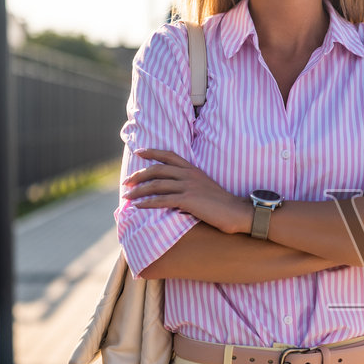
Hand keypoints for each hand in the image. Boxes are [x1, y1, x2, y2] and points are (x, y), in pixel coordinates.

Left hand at [124, 149, 250, 234]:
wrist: (236, 211)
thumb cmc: (222, 203)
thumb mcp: (205, 188)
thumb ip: (190, 186)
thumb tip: (174, 197)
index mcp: (193, 169)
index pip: (169, 155)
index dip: (152, 152)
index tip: (139, 153)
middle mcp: (189, 175)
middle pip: (157, 170)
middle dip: (139, 175)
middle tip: (126, 182)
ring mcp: (188, 186)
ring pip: (156, 185)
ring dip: (139, 191)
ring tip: (127, 196)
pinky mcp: (188, 200)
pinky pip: (162, 200)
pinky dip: (148, 203)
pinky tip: (139, 207)